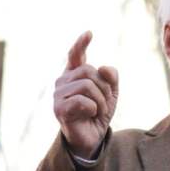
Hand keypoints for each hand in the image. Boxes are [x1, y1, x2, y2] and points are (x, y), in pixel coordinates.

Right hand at [53, 31, 118, 157]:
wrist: (92, 137)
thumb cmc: (98, 113)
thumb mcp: (110, 92)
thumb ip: (111, 77)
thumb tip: (103, 68)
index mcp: (74, 75)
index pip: (75, 55)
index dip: (81, 44)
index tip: (90, 33)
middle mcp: (63, 81)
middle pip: (90, 71)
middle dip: (104, 88)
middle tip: (103, 104)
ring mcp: (58, 94)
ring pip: (88, 85)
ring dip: (100, 101)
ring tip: (96, 111)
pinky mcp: (59, 108)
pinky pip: (83, 101)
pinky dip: (93, 109)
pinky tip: (89, 115)